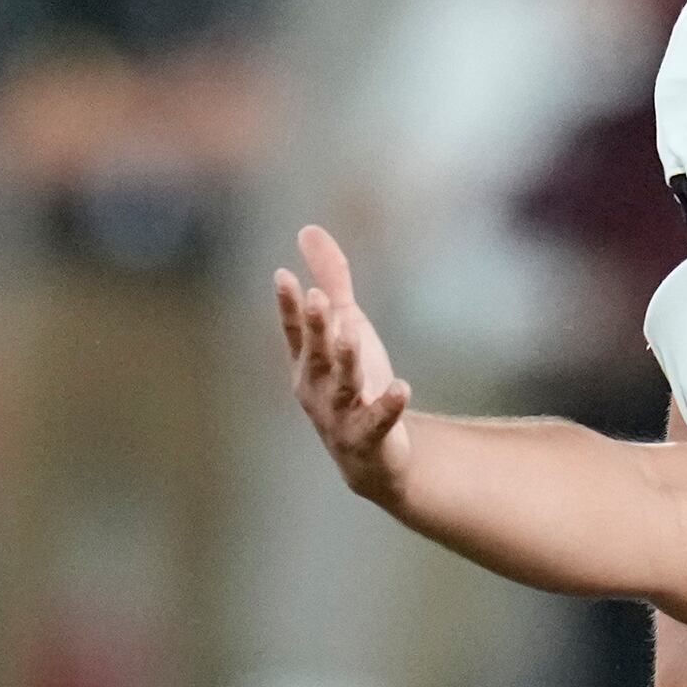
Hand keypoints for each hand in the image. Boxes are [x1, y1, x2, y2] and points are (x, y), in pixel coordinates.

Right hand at [274, 224, 412, 506]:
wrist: (372, 456)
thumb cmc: (353, 381)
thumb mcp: (346, 326)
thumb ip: (332, 282)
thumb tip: (308, 230)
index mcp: (307, 362)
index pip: (295, 331)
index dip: (289, 306)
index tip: (284, 275)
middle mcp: (316, 388)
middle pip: (316, 355)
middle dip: (316, 328)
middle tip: (317, 298)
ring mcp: (340, 415)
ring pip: (342, 386)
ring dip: (346, 360)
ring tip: (354, 333)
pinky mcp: (370, 437)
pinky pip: (378, 420)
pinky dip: (388, 405)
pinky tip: (403, 387)